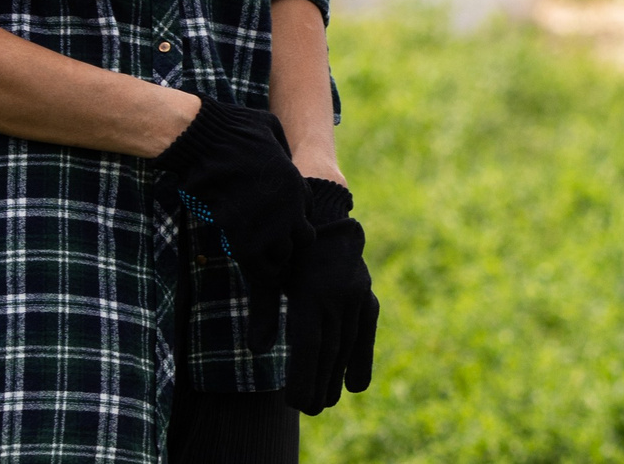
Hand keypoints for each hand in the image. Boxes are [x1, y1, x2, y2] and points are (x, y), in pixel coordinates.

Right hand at [154, 100, 317, 301]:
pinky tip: (247, 264)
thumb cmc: (235, 129)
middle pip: (302, 238)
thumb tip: (278, 152)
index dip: (295, 217)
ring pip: (282, 255)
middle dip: (290, 242)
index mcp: (295, 182)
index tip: (281, 221)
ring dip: (273, 259)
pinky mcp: (242, 235)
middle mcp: (288, 206)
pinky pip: (255, 263)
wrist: (207, 141)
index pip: (308, 211)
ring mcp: (268, 223)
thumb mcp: (271, 129)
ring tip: (261, 260)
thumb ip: (280, 146)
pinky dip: (254, 268)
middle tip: (274, 245)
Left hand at [282, 179, 377, 413]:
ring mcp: (357, 294)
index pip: (307, 343)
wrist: (325, 213)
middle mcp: (338, 294)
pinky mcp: (366, 293)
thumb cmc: (288, 246)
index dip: (303, 375)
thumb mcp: (270, 274)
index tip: (295, 403)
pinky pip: (365, 330)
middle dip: (319, 383)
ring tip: (327, 402)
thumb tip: (256, 350)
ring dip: (337, 376)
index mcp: (311, 290)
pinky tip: (356, 385)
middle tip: (310, 410)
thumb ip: (264, 311)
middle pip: (329, 349)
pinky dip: (361, 358)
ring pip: (348, 342)